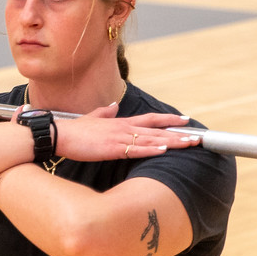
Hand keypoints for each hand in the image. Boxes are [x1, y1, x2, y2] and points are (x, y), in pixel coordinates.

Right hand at [54, 104, 200, 161]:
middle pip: (156, 129)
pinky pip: (135, 149)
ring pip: (151, 139)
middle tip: (197, 136)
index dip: (168, 121)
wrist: (59, 134)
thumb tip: (112, 105)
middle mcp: (123, 127)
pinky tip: (163, 150)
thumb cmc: (75, 130)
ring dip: (171, 142)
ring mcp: (119, 138)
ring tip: (189, 143)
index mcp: (120, 122)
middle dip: (178, 133)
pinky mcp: (112, 149)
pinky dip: (150, 149)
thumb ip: (105, 112)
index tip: (185, 121)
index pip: (150, 120)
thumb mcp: (93, 118)